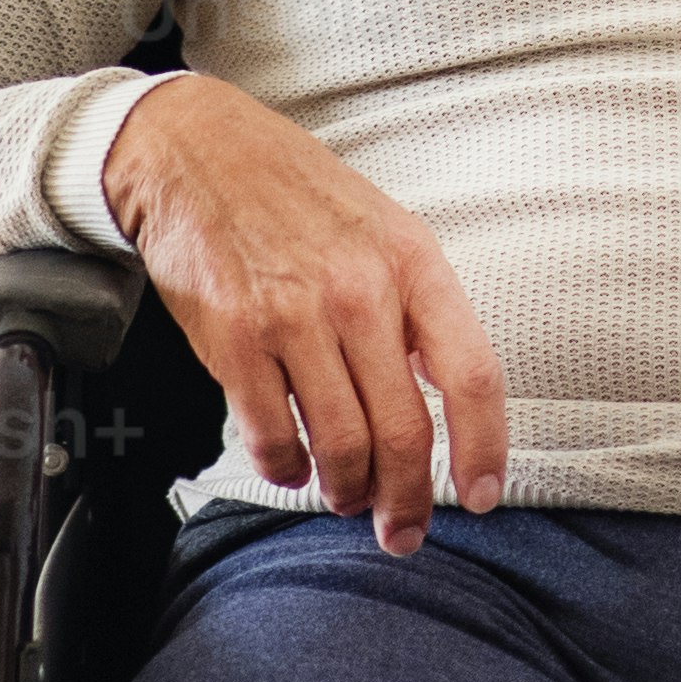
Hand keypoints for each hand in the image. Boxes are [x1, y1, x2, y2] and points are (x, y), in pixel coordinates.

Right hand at [101, 75, 506, 551]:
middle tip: (403, 529)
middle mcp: (360, 291)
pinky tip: (291, 465)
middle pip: (405, 430)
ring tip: (346, 494)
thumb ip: (416, 306)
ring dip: (347, 490)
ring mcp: (295, 316)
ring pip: (342, 446)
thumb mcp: (382, 228)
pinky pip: (272, 437)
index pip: (472, 374)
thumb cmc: (294, 193)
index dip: (483, 448)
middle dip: (408, 500)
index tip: (480, 495)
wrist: (196, 152)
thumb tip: (446, 395)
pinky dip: (286, 469)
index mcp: (412, 262)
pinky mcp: (235, 338)